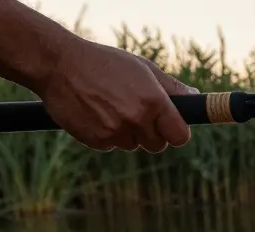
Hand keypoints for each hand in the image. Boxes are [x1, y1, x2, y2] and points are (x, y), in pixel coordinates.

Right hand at [34, 37, 197, 151]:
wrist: (57, 64)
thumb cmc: (105, 63)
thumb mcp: (142, 68)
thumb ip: (172, 88)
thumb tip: (196, 97)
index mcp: (154, 101)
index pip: (180, 136)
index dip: (176, 133)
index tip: (170, 128)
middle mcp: (137, 119)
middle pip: (158, 145)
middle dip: (151, 133)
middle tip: (135, 112)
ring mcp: (115, 132)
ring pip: (133, 146)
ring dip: (127, 133)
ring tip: (110, 107)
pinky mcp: (95, 141)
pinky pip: (111, 146)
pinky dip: (106, 135)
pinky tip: (95, 113)